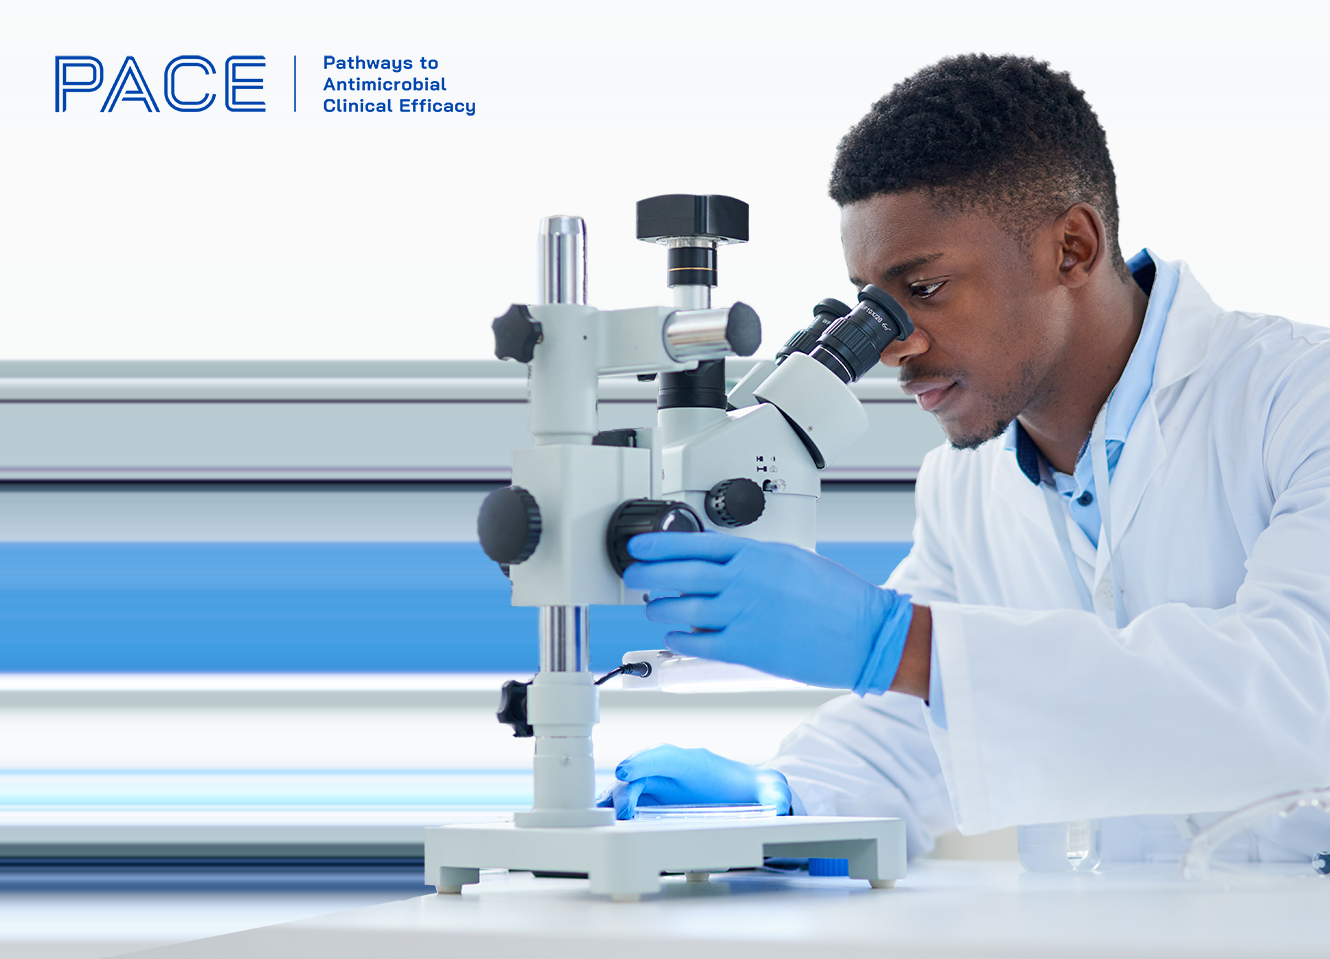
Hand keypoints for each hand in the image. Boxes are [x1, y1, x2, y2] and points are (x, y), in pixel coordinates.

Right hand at [596, 743, 791, 819]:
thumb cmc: (747, 788)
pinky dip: (613, 808)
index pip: (663, 756)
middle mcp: (670, 770)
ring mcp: (657, 783)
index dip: (642, 762)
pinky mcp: (650, 799)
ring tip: (604, 818)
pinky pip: (626, 800)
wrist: (743, 793)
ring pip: (627, 787)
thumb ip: (773, 793)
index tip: (624, 773)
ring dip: (614, 801)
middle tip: (624, 814)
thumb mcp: (767, 789)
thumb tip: (779, 802)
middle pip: (638, 773)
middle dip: (624, 790)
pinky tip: (603, 819)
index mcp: (692, 762)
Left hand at [624, 532, 914, 693]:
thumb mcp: (794, 560)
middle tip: (634, 574)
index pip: (694, 544)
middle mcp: (744, 583)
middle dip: (648, 574)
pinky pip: (697, 643)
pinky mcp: (745, 649)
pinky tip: (673, 634)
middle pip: (678, 574)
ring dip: (659, 608)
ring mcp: (742, 615)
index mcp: (756, 556)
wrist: (865, 633)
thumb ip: (756, 561)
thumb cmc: (839, 597)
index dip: (660, 545)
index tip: (640, 545)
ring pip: (681, 608)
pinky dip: (678, 637)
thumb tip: (725, 565)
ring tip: (653, 607)